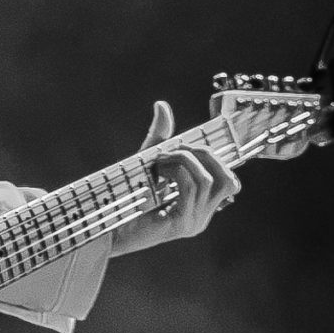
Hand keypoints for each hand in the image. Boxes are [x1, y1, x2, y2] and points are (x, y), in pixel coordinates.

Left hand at [109, 100, 240, 256]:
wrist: (103, 227)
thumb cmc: (125, 196)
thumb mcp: (147, 162)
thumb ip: (159, 138)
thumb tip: (162, 105)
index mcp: (200, 206)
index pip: (230, 182)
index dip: (214, 158)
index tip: (183, 146)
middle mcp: (202, 217)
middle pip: (227, 179)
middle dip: (203, 155)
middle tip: (172, 151)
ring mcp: (193, 223)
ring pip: (207, 180)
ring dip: (182, 160)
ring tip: (159, 161)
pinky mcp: (179, 225)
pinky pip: (190, 188)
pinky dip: (175, 171)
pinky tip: (157, 171)